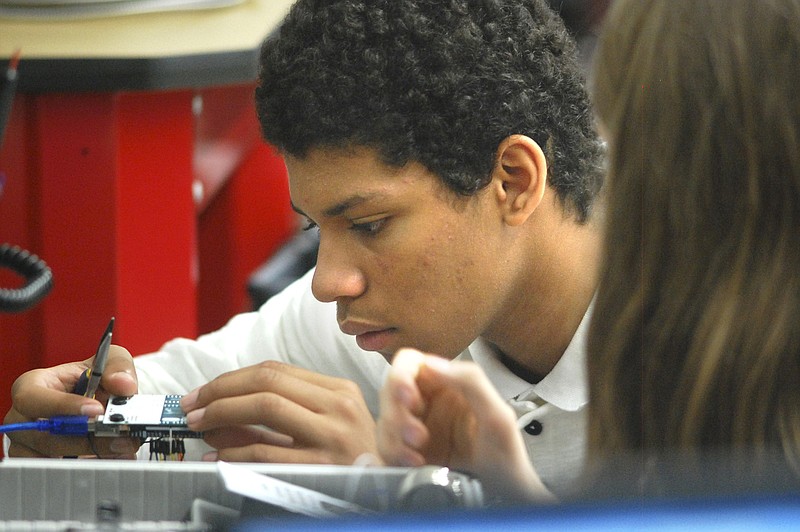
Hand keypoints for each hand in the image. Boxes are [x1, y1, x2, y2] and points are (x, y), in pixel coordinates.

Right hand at [4, 344, 139, 457]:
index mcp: (31, 387)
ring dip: (91, 457)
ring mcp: (29, 445)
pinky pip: (62, 473)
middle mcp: (23, 419)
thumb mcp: (109, 361)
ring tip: (123, 449)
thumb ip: (118, 367)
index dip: (64, 405)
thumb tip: (123, 384)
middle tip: (120, 437)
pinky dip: (91, 468)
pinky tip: (115, 458)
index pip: (34, 398)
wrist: (98, 399)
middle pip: (45, 437)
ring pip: (53, 459)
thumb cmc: (94, 378)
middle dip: (87, 439)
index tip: (97, 410)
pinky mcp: (42, 464)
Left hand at [180, 360, 377, 463]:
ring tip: (199, 424)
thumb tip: (221, 413)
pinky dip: (235, 452)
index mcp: (339, 391)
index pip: (275, 370)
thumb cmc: (353, 461)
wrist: (389, 492)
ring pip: (267, 406)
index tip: (203, 392)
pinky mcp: (323, 466)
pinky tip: (216, 457)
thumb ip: (281, 416)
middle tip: (191, 406)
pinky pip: (269, 452)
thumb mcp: (326, 427)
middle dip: (219, 391)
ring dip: (223, 412)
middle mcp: (339, 407)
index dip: (231, 378)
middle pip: (267, 382)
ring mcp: (333, 436)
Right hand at [377, 348, 553, 502]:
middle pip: (390, 392)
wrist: (504, 497)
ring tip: (417, 455)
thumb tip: (432, 363)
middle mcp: (429, 402)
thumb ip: (470, 382)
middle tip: (417, 435)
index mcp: (449, 384)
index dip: (401, 375)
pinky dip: (393, 456)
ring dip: (395, 438)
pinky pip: (385, 447)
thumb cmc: (507, 457)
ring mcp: (416, 428)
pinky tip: (414, 464)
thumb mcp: (497, 415)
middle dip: (397, 414)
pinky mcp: (408, 453)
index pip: (411, 364)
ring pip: (385, 420)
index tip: (408, 397)